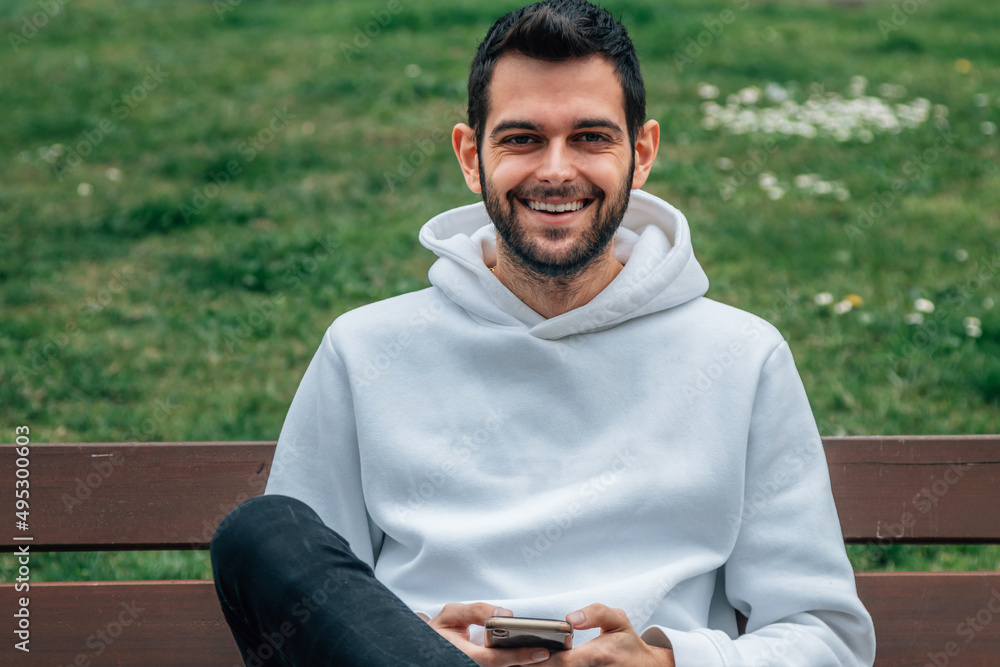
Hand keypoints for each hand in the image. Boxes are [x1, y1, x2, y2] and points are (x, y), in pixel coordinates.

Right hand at [426, 602, 550, 665]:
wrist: (424, 648)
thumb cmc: (439, 630)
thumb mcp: (451, 614)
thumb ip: (476, 611)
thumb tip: (505, 614)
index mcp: (461, 654)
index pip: (492, 659)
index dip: (517, 656)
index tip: (541, 651)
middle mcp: (468, 666)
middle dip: (528, 664)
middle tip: (553, 655)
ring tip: (549, 657)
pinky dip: (517, 666)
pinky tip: (534, 658)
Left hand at [538, 603, 674, 665]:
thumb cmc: (627, 643)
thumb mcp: (618, 620)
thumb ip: (595, 613)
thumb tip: (571, 619)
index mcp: (596, 656)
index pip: (560, 661)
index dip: (540, 658)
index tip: (526, 650)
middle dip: (535, 665)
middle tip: (518, 656)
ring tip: (525, 660)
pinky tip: (542, 663)